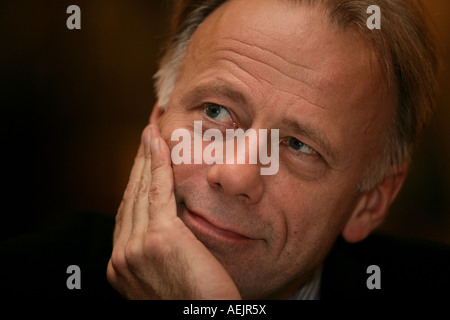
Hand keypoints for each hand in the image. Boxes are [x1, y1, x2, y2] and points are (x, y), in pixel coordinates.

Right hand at [106, 125, 240, 298]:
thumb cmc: (198, 303)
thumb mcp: (169, 276)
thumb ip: (161, 253)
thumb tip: (170, 230)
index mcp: (122, 267)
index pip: (127, 215)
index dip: (133, 185)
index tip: (140, 164)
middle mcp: (122, 257)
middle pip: (130, 198)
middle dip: (137, 165)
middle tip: (144, 138)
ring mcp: (136, 248)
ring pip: (140, 190)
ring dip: (145, 157)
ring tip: (150, 133)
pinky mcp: (159, 237)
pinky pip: (158, 190)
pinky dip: (157, 163)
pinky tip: (158, 142)